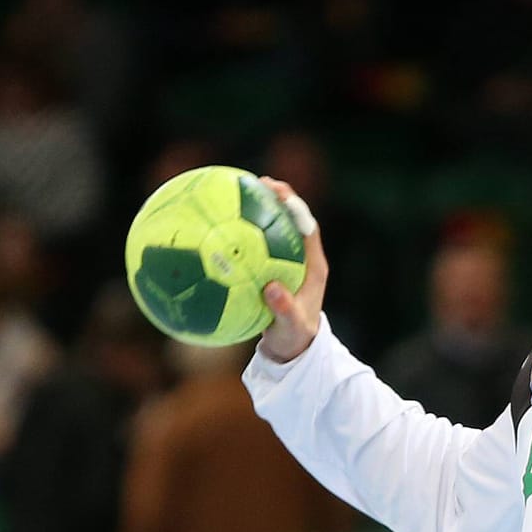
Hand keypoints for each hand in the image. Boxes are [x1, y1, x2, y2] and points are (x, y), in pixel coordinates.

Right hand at [256, 176, 328, 363]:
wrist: (292, 350)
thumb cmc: (294, 338)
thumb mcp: (290, 327)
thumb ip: (283, 309)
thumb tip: (271, 289)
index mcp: (313, 267)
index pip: (307, 228)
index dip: (296, 207)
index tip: (279, 191)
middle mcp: (302, 260)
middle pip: (292, 220)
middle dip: (277, 198)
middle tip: (257, 181)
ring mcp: (287, 264)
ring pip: (274, 231)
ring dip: (259, 211)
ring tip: (238, 191)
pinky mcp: (272, 271)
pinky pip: (256, 247)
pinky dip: (242, 234)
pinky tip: (218, 228)